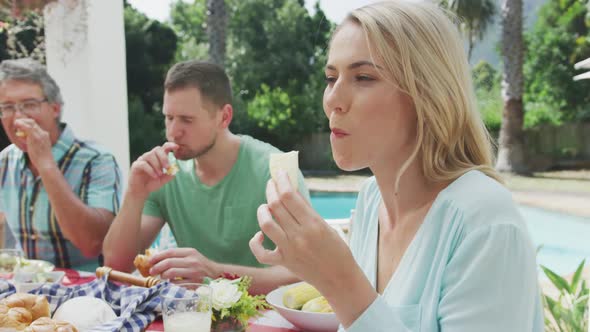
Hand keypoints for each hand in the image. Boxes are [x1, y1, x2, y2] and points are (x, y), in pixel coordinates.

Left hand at [14, 119, 54, 170]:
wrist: (46, 162)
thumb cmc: (41, 158)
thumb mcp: (39, 147)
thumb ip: (33, 141)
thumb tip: (25, 137)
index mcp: (45, 135)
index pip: (36, 126)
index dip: (28, 124)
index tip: (21, 126)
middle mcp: (44, 133)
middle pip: (33, 123)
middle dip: (24, 121)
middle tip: (17, 123)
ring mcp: (40, 134)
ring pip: (30, 123)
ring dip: (22, 122)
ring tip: (16, 124)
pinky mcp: (34, 136)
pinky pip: (27, 127)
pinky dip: (21, 124)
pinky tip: (16, 123)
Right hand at [127, 142, 177, 199]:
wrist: (141, 191)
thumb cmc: (152, 183)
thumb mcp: (163, 180)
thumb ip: (169, 176)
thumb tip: (174, 170)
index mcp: (158, 157)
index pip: (164, 147)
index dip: (170, 145)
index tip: (177, 147)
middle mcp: (150, 156)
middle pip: (157, 149)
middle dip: (164, 158)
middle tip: (167, 167)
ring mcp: (142, 159)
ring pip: (150, 155)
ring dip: (157, 165)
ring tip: (160, 174)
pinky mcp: (136, 165)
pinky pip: (143, 164)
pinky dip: (151, 170)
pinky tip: (155, 176)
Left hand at [149, 247, 218, 282]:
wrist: (216, 273)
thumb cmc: (200, 265)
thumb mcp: (191, 256)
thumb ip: (178, 256)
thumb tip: (157, 259)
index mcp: (190, 252)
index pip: (170, 252)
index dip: (157, 256)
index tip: (149, 261)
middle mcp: (192, 261)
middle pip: (168, 262)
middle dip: (156, 267)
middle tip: (151, 271)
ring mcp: (194, 272)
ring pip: (171, 273)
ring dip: (163, 276)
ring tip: (162, 276)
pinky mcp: (194, 282)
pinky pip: (176, 283)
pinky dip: (171, 283)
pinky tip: (171, 282)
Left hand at [249, 171, 357, 290]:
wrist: (340, 279)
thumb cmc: (337, 250)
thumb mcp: (326, 226)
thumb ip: (307, 211)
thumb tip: (291, 192)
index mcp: (314, 223)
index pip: (290, 196)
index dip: (282, 181)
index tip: (280, 173)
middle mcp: (299, 236)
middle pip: (276, 206)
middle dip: (271, 190)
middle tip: (271, 183)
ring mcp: (290, 250)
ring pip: (266, 224)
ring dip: (262, 210)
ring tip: (265, 206)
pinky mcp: (284, 262)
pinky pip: (261, 253)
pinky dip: (256, 243)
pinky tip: (259, 235)